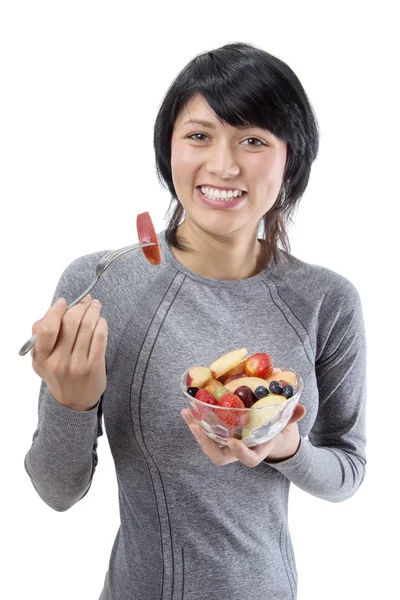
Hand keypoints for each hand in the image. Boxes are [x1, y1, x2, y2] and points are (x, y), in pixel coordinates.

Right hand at [31, 295, 107, 410]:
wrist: (74, 400)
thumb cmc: (58, 371)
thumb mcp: (42, 358)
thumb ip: (42, 334)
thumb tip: (58, 307)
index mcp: (41, 358)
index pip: (47, 328)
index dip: (56, 311)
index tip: (64, 302)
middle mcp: (58, 362)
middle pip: (70, 323)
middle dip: (80, 307)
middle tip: (86, 301)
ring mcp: (76, 365)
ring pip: (87, 327)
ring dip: (93, 312)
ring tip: (95, 306)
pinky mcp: (94, 366)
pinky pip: (99, 337)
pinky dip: (101, 324)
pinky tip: (101, 321)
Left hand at [181, 404, 305, 466]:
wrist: (270, 438)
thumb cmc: (278, 431)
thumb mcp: (286, 425)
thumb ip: (292, 417)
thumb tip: (302, 408)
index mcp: (257, 450)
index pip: (248, 459)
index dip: (240, 452)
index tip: (232, 441)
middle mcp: (239, 450)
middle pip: (219, 456)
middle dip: (206, 443)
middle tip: (197, 425)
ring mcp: (227, 445)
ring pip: (208, 444)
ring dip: (196, 430)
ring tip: (186, 412)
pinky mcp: (219, 436)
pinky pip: (205, 433)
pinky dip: (196, 421)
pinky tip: (187, 408)